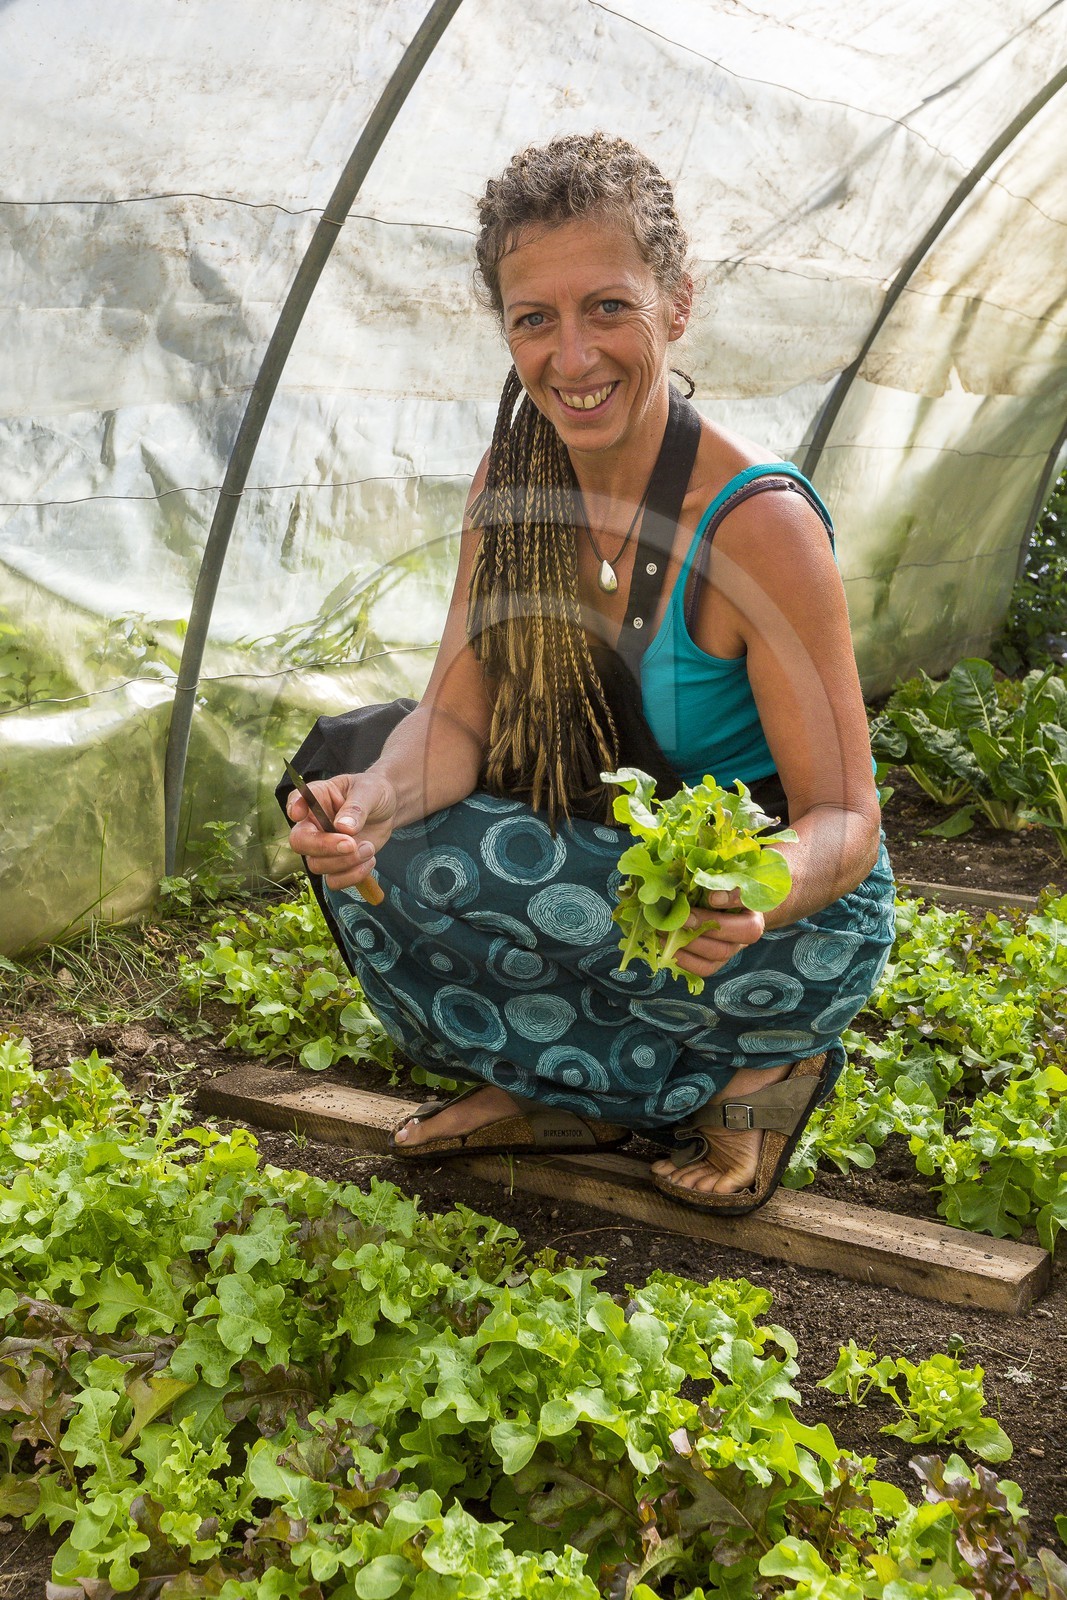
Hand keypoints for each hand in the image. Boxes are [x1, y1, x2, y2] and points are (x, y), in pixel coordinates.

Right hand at [286, 772, 397, 892]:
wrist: (387, 810)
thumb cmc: (373, 793)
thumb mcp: (369, 792)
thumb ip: (356, 808)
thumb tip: (343, 827)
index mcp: (318, 797)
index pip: (295, 799)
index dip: (293, 807)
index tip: (298, 813)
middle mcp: (314, 823)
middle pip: (300, 842)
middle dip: (324, 846)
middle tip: (351, 844)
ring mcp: (322, 846)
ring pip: (317, 865)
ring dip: (345, 862)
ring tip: (369, 848)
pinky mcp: (336, 864)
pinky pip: (333, 881)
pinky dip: (352, 876)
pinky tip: (369, 861)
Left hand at [673, 889, 764, 981]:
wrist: (723, 908)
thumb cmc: (724, 892)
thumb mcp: (727, 884)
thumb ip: (722, 884)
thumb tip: (709, 892)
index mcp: (752, 918)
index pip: (748, 917)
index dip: (731, 905)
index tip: (712, 897)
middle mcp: (743, 939)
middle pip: (729, 940)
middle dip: (703, 928)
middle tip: (682, 918)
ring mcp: (729, 953)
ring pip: (714, 955)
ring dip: (688, 944)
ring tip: (666, 931)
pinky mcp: (715, 963)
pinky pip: (702, 968)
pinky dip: (683, 958)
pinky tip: (666, 944)